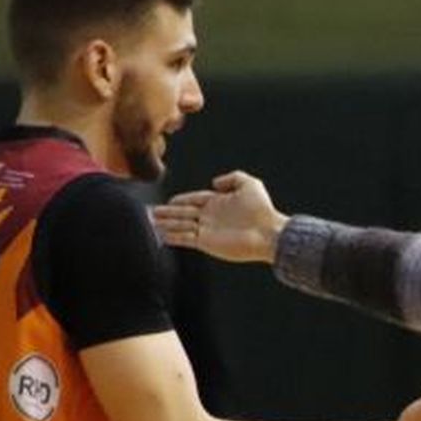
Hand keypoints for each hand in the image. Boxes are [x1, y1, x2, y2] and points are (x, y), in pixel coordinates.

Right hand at [153, 170, 287, 262]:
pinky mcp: (207, 243)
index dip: (181, 200)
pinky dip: (174, 237)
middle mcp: (211, 216)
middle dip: (167, 213)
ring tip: (152, 223)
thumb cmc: (263, 210)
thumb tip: (214, 182)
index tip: (168, 201)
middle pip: (184, 213)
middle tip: (152, 212)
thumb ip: (232, 177)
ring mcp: (208, 230)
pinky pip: (186, 239)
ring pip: (181, 226)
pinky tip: (162, 235)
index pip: (194, 200)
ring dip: (166, 224)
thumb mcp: (250, 184)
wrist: (269, 233)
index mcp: (219, 202)